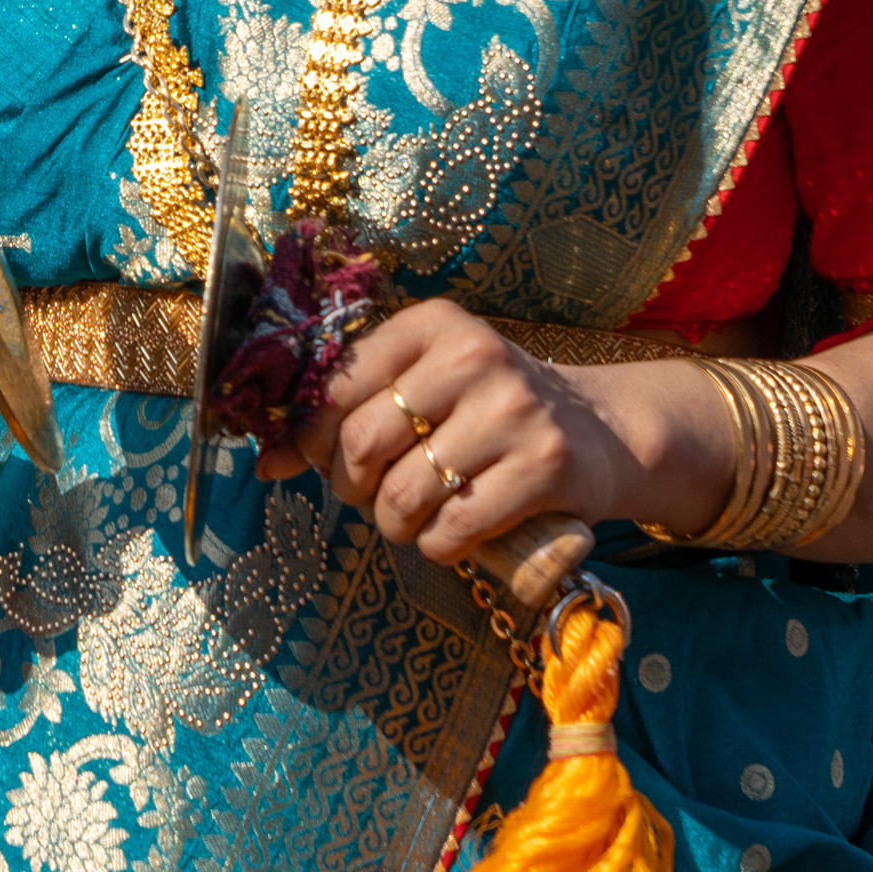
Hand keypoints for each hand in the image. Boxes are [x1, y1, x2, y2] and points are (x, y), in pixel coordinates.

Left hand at [298, 300, 660, 560]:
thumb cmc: (490, 410)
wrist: (605, 430)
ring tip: (412, 517)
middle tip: (371, 495)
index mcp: (434, 324)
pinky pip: (452, 529)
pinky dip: (439, 547)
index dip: (313, 438)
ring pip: (403, 495)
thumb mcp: (426, 386)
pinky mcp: (545, 468)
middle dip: (352, 487)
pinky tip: (453, 533)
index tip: (327, 460)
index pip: (336, 386)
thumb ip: (348, 412)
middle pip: (361, 443)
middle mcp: (474, 357)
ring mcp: (513, 412)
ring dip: (394, 524)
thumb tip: (266, 462)